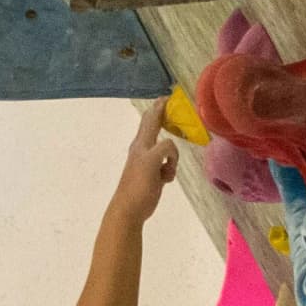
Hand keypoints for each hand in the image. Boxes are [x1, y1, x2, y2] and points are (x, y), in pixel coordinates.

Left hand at [108, 101, 177, 226]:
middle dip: (164, 119)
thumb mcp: (152, 161)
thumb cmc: (139, 185)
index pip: (151, 119)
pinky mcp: (153, 173)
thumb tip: (171, 149)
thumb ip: (164, 148)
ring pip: (164, 148)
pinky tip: (166, 179)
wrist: (130, 209)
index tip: (169, 96)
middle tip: (175, 111)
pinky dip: (170, 169)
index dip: (160, 107)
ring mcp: (148, 161)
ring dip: (172, 156)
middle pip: (154, 127)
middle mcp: (143, 148)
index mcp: (142, 143)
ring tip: (169, 170)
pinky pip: (167, 164)